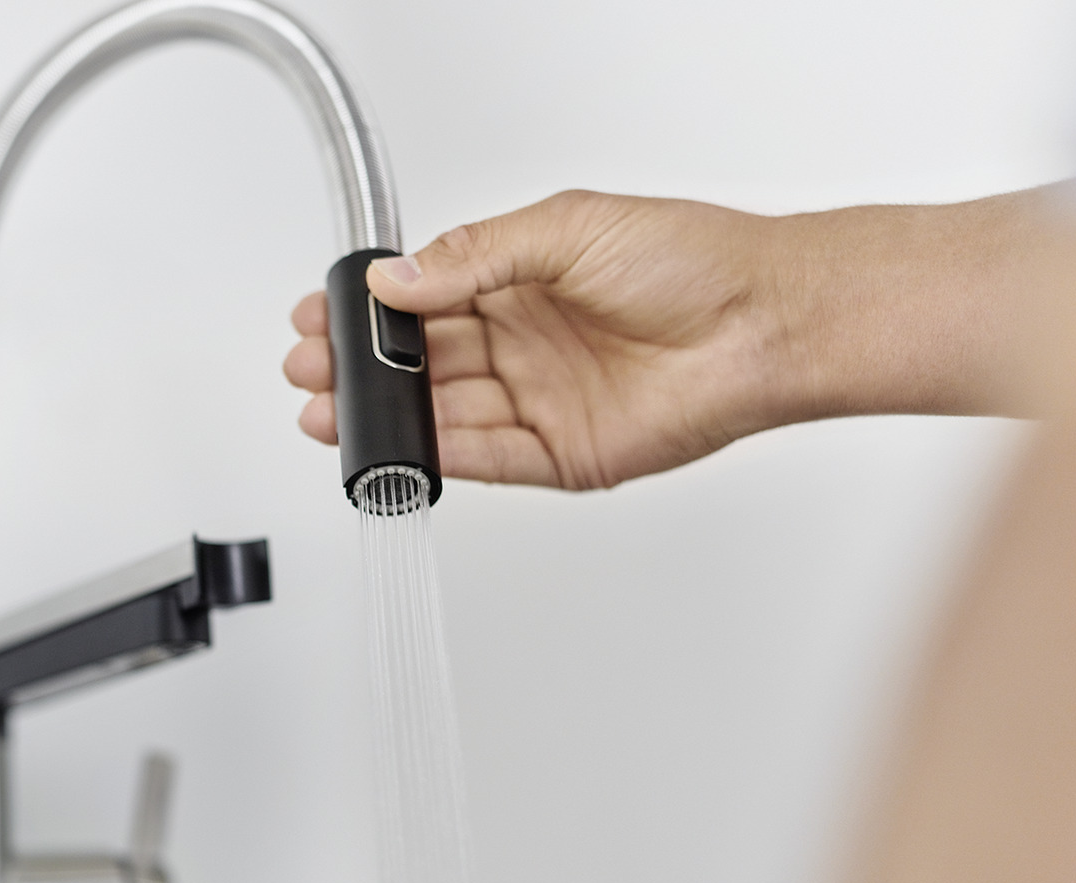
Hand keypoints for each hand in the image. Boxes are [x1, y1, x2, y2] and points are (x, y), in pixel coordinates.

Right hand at [283, 189, 1047, 489]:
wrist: (763, 323)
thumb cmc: (693, 263)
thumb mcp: (566, 230)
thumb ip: (475, 256)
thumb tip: (400, 276)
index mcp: (522, 282)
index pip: (426, 300)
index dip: (373, 311)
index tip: (324, 313)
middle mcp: (526, 344)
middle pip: (423, 362)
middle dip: (361, 366)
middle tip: (312, 364)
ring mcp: (540, 401)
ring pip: (442, 413)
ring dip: (384, 414)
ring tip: (329, 408)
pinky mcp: (561, 456)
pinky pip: (484, 458)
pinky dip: (434, 453)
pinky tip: (393, 442)